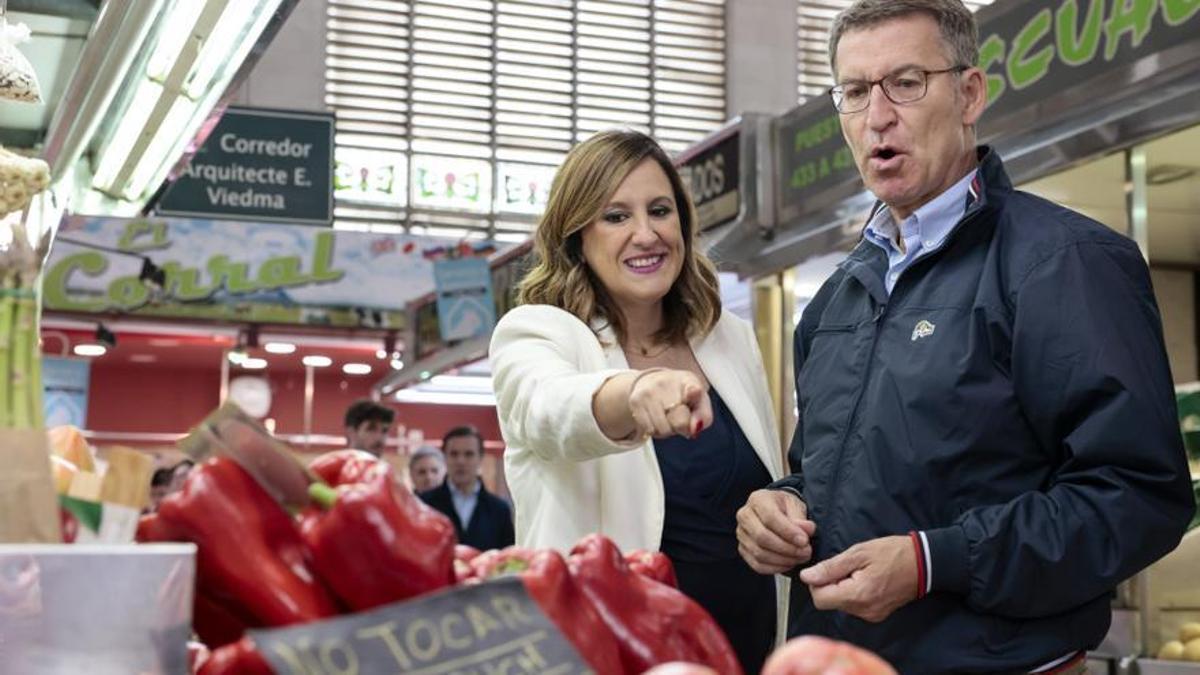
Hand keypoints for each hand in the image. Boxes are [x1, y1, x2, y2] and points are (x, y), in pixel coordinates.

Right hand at [628, 369, 712, 438]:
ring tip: (667, 417)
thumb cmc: (681, 394)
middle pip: (679, 422)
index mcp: (688, 381)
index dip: (693, 392)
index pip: (692, 387)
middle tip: (679, 416)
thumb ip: (704, 417)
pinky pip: (649, 430)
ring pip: (662, 429)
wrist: (651, 382)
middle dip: (681, 426)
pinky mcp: (635, 401)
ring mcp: (649, 391)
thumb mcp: (699, 401)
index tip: (694, 391)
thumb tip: (694, 429)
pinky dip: (655, 430)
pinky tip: (656, 418)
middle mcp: (667, 382)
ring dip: (667, 430)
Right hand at [736, 489, 816, 573]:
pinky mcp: (743, 549)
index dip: (788, 532)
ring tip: (800, 558)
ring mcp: (741, 534)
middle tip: (805, 552)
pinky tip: (789, 564)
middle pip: (762, 537)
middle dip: (787, 548)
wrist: (776, 511)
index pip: (770, 517)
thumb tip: (807, 530)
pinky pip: (757, 564)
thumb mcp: (796, 505)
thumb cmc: (785, 507)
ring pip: (759, 553)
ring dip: (783, 560)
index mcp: (757, 499)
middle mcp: (745, 516)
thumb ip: (801, 519)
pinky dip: (775, 568)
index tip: (804, 540)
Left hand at [799, 535, 917, 622]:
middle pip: (829, 602)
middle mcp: (864, 611)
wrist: (924, 564)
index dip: (817, 582)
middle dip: (831, 584)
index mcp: (858, 595)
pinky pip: (854, 606)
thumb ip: (830, 567)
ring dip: (843, 588)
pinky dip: (854, 594)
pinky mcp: (877, 615)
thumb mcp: (859, 553)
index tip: (829, 568)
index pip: (820, 599)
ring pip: (841, 604)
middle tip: (848, 568)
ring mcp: (872, 615)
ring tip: (860, 572)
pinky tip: (867, 580)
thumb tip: (806, 577)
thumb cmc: (892, 553)